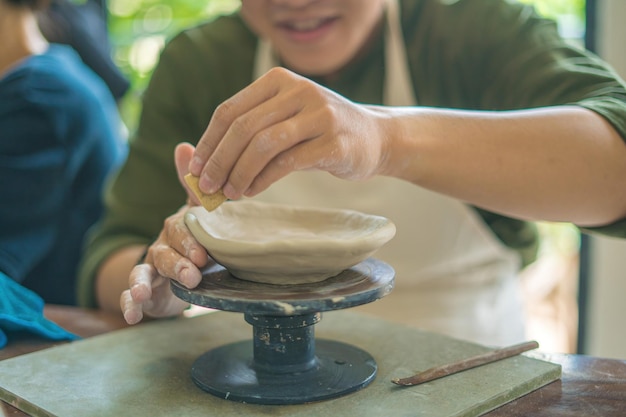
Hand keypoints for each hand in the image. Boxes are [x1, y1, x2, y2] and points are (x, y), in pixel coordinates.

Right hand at [120, 143, 209, 323]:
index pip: (179, 230)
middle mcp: (161, 245)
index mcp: (176, 228)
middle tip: (193, 274)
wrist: (185, 270)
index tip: (203, 253)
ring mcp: (151, 268)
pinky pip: (132, 296)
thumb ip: (193, 186)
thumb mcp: (197, 213)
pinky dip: (129, 305)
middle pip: (163, 252)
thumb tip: (183, 145)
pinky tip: (131, 314)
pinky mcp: (146, 290)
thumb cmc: (194, 239)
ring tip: (141, 293)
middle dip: (176, 263)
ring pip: (145, 272)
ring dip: (142, 283)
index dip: (189, 241)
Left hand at [189, 67, 390, 199]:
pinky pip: (287, 162)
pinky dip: (263, 179)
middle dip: (219, 160)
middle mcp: (298, 91)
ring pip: (263, 144)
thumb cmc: (321, 131)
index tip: (194, 168)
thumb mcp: (287, 116)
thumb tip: (207, 163)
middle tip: (205, 187)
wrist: (375, 136)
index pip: (230, 110)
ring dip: (239, 172)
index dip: (208, 142)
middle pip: (243, 127)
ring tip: (229, 193)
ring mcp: (318, 114)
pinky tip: (252, 190)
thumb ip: (254, 129)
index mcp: (279, 81)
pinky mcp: (333, 141)